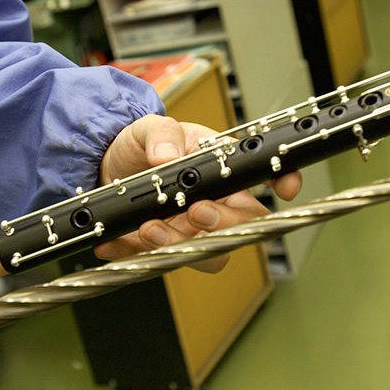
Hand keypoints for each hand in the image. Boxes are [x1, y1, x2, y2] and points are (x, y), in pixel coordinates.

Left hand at [95, 114, 302, 272]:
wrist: (104, 166)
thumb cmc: (139, 146)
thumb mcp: (148, 128)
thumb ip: (160, 135)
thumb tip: (167, 156)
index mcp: (223, 171)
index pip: (265, 178)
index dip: (283, 181)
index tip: (285, 188)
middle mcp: (214, 204)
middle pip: (242, 226)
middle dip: (222, 223)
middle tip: (195, 211)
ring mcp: (191, 230)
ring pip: (209, 253)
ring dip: (181, 244)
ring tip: (149, 229)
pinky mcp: (163, 247)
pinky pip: (162, 261)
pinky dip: (142, 251)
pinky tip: (124, 239)